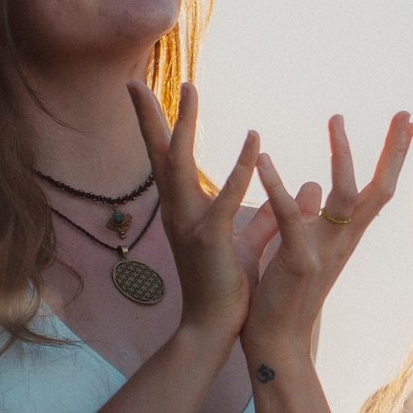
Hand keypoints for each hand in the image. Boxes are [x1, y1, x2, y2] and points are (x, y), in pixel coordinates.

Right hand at [128, 82, 259, 338]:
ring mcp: (189, 225)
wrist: (213, 329)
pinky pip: (226, 198)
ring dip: (184, 125)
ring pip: (180, 165)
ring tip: (189, 89)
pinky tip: (254, 139)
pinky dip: (242, 168)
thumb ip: (261, 219)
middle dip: (146, 117)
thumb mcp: (245, 244)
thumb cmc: (225, 288)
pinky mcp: (210, 241)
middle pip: (158, 154)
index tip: (146, 95)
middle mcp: (178, 212)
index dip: (158, 127)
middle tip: (132, 82)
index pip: (166, 160)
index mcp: (183, 211)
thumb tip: (281, 198)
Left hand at [241, 111, 412, 362]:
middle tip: (403, 113)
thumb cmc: (285, 296)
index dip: (393, 157)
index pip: (376, 190)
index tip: (406, 123)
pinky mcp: (299, 262)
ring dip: (342, 155)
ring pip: (346, 196)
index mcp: (344, 237)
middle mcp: (343, 242)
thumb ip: (309, 218)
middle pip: (379, 190)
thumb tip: (310, 186)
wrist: (277, 342)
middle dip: (393, 151)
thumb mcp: (301, 248)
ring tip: (336, 118)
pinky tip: (264, 159)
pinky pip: (290, 217)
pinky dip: (277, 186)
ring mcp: (325, 251)